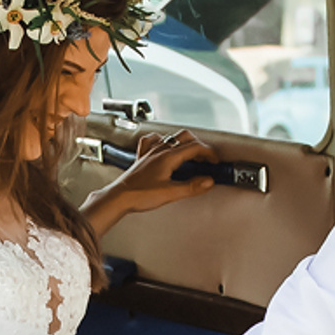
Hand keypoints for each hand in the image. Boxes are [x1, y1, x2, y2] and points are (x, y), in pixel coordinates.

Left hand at [81, 130, 214, 236]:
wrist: (119, 197)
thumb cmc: (139, 195)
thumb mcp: (170, 193)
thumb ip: (192, 187)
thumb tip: (208, 181)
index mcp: (168, 156)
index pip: (195, 147)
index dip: (209, 153)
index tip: (215, 161)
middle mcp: (159, 150)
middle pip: (185, 137)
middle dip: (199, 146)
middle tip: (206, 158)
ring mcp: (150, 152)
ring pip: (171, 138)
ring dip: (185, 143)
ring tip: (191, 154)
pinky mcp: (142, 158)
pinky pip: (152, 141)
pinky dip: (162, 141)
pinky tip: (164, 146)